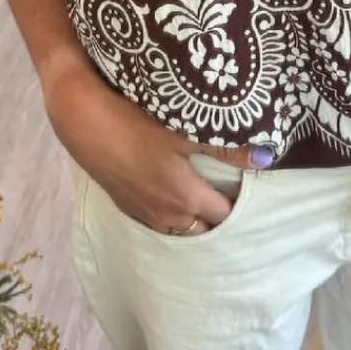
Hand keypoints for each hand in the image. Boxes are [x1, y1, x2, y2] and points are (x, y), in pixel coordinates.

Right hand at [43, 61, 272, 234]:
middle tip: (234, 200)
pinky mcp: (125, 204)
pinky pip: (158, 220)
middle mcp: (167, 214)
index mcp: (187, 198)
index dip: (242, 206)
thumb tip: (268, 159)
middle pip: (204, 229)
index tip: (255, 197)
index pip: (226, 215)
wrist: (82, 121)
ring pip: (179, 227)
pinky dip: (172, 215)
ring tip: (207, 199)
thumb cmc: (136, 123)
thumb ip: (228, 149)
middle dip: (220, 220)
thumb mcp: (186, 131)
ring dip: (194, 219)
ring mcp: (143, 212)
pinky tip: (174, 196)